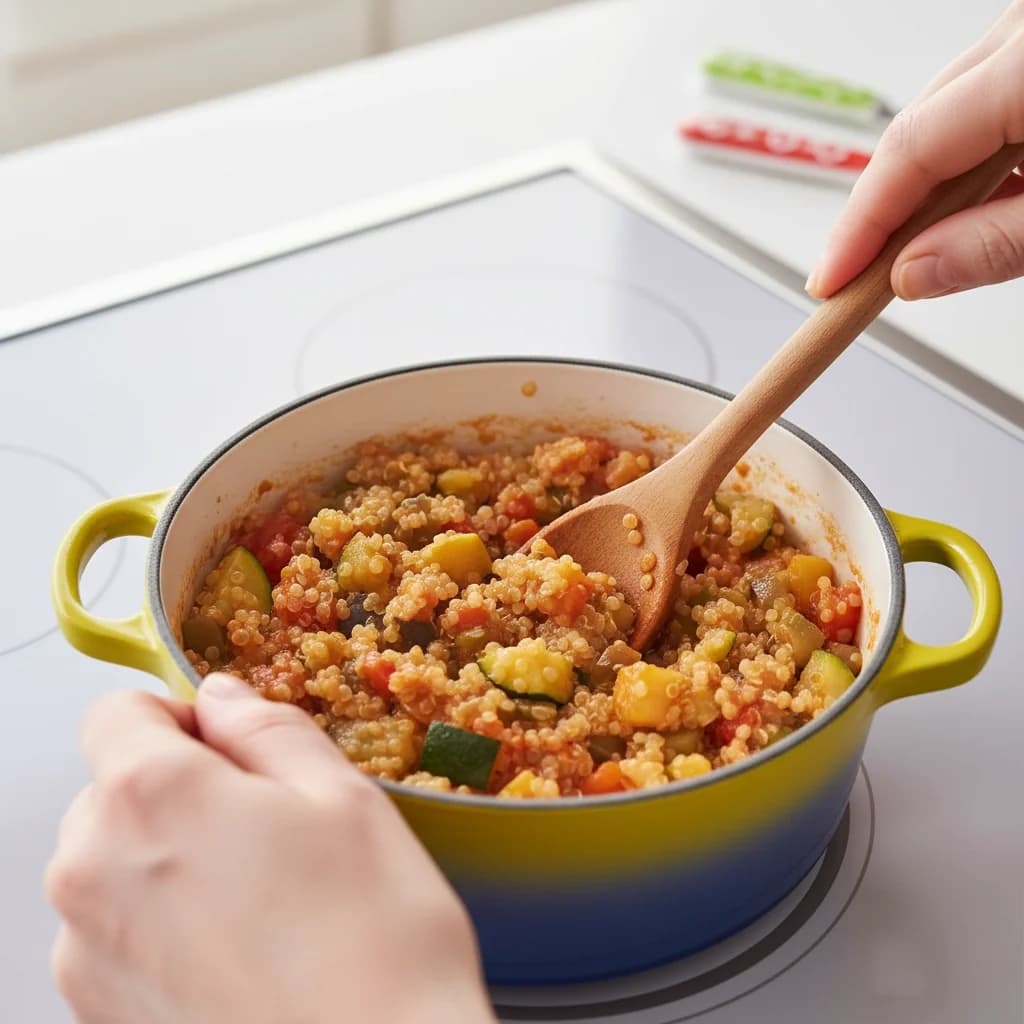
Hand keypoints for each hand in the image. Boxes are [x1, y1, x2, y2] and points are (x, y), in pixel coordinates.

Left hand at [45, 673, 494, 1023]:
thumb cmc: (372, 941)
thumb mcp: (342, 797)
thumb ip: (267, 728)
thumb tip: (223, 698)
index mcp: (150, 796)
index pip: (118, 711)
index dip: (180, 716)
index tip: (232, 747)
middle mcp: (92, 871)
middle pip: (112, 789)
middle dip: (179, 789)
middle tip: (269, 829)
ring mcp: (86, 954)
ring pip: (114, 863)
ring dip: (170, 860)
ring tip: (261, 900)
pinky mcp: (100, 1014)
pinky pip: (115, 934)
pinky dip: (163, 926)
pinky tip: (240, 953)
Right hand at [807, 0, 1023, 299]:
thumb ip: (995, 245)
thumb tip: (912, 275)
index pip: (908, 152)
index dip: (859, 228)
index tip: (831, 282)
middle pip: (917, 131)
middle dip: (888, 213)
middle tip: (867, 279)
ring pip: (947, 116)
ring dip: (936, 188)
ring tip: (951, 244)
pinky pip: (985, 100)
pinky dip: (977, 155)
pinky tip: (1000, 198)